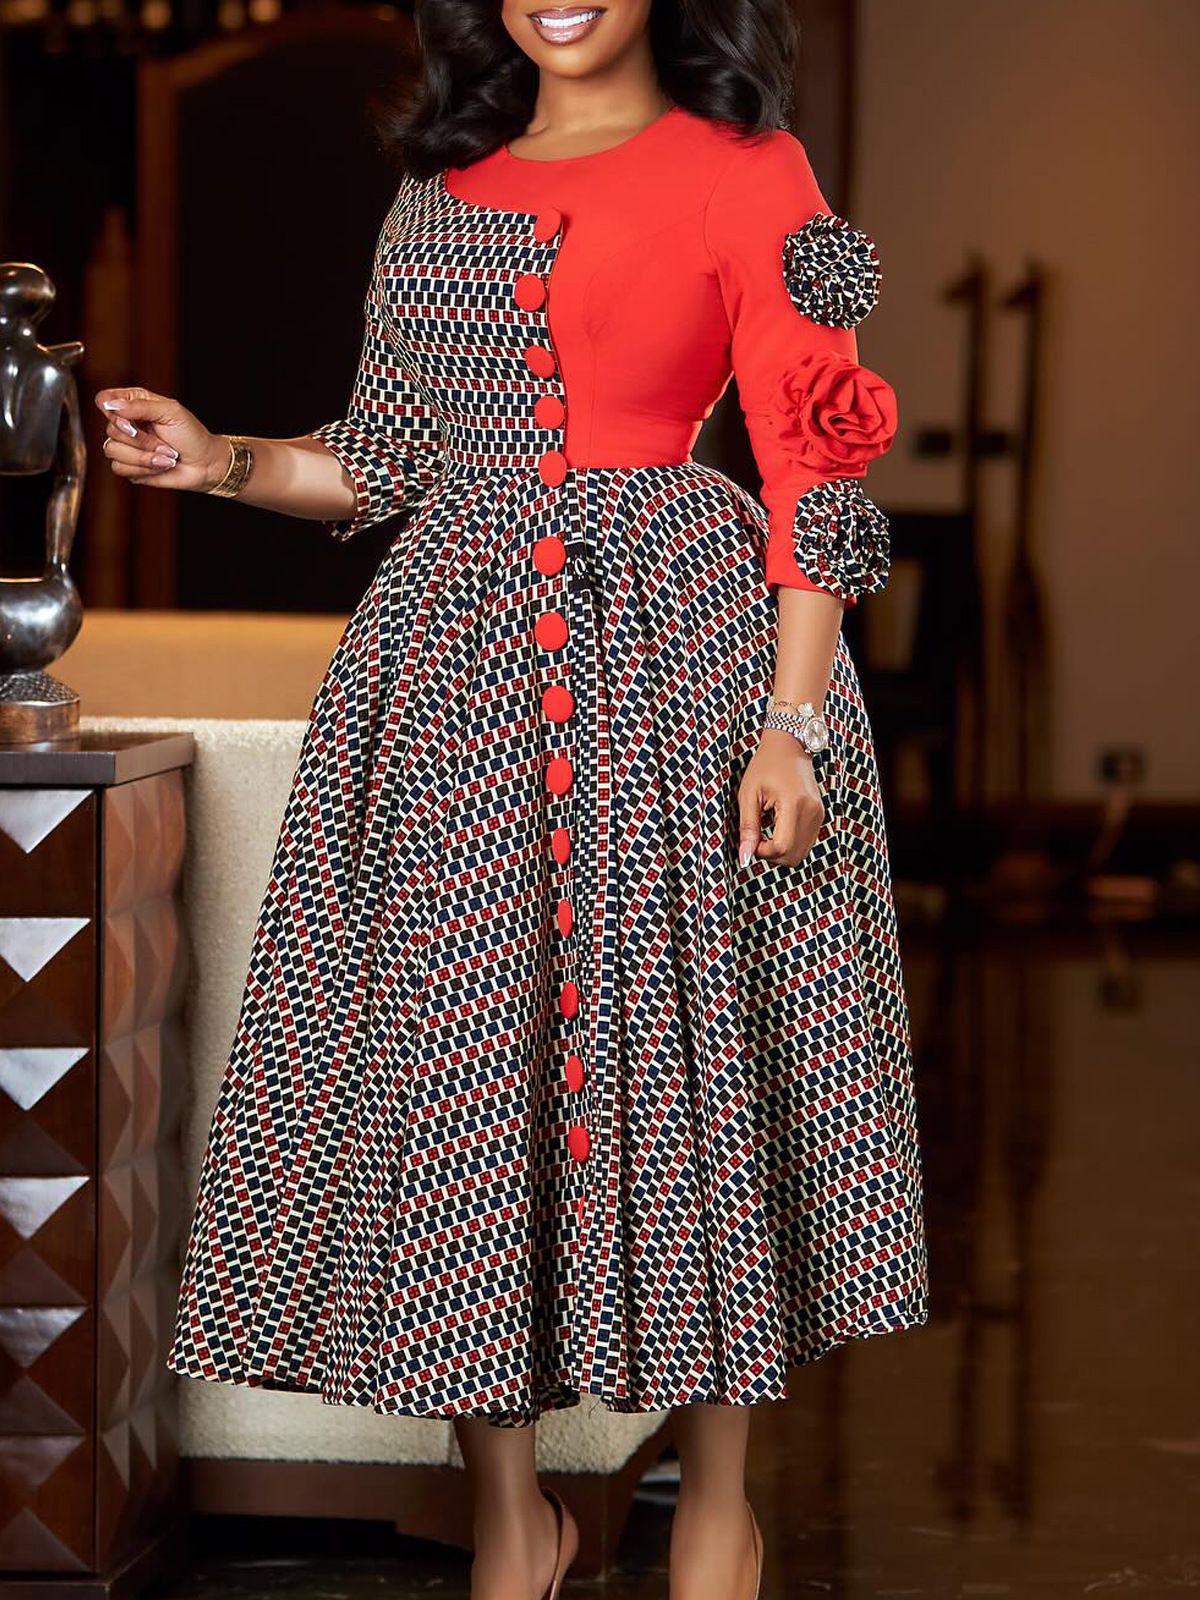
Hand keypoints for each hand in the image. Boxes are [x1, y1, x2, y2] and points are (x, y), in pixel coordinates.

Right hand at [93, 385, 229, 490]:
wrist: (204, 464)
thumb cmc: (191, 434)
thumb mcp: (171, 412)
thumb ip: (141, 406)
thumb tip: (111, 405)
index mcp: (134, 404)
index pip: (104, 400)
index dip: (112, 410)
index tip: (132, 419)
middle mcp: (126, 423)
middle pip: (110, 429)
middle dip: (141, 439)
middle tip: (165, 441)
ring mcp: (126, 446)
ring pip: (112, 450)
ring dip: (144, 456)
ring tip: (166, 455)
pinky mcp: (129, 466)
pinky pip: (119, 468)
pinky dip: (142, 468)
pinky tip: (160, 465)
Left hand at [737, 727, 824, 867]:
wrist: (789, 745)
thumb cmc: (766, 765)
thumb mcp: (749, 794)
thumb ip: (748, 828)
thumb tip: (745, 857)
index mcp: (795, 804)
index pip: (782, 848)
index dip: (762, 852)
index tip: (751, 840)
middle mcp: (812, 813)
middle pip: (793, 857)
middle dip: (771, 855)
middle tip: (757, 837)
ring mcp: (819, 815)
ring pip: (800, 854)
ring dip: (780, 851)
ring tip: (767, 829)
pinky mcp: (820, 817)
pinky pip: (805, 843)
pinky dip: (789, 843)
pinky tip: (777, 826)